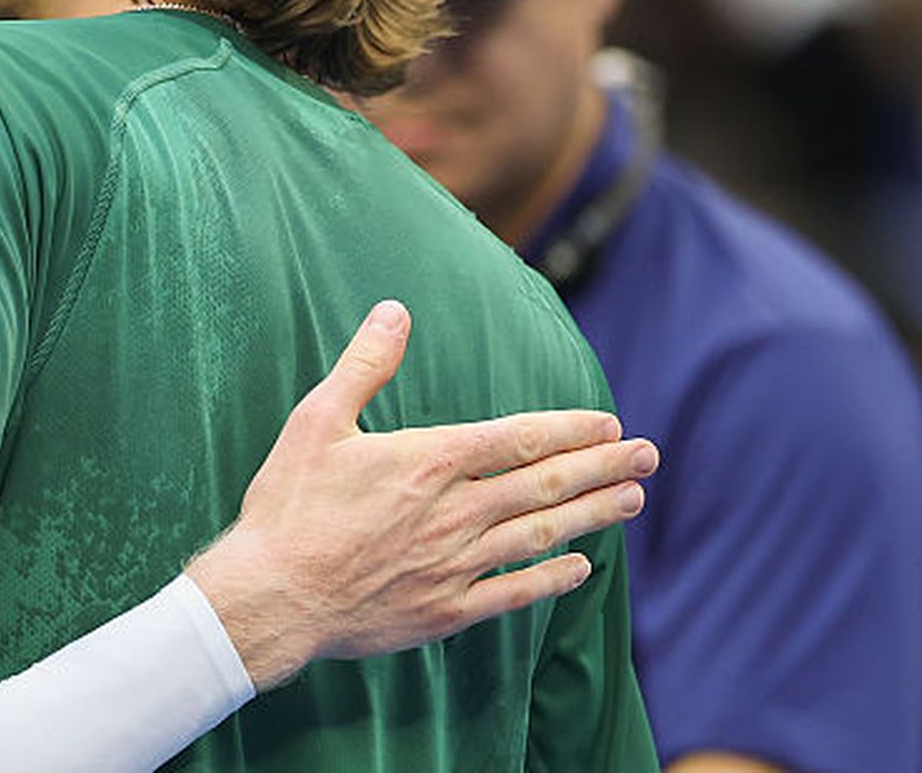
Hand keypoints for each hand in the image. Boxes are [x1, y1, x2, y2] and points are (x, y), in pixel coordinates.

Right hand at [187, 301, 655, 689]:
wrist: (272, 595)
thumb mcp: (316, 421)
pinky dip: (553, 579)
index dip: (568, 430)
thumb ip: (364, 366)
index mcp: (428, 462)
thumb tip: (394, 311)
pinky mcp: (446, 609)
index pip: (517, 439)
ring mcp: (455, 565)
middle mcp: (454, 512)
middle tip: (649, 455)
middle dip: (602, 467)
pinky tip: (581, 568)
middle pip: (544, 484)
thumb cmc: (288, 505)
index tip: (608, 424)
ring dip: (592, 515)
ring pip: (540, 534)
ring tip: (633, 499)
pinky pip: (514, 594)